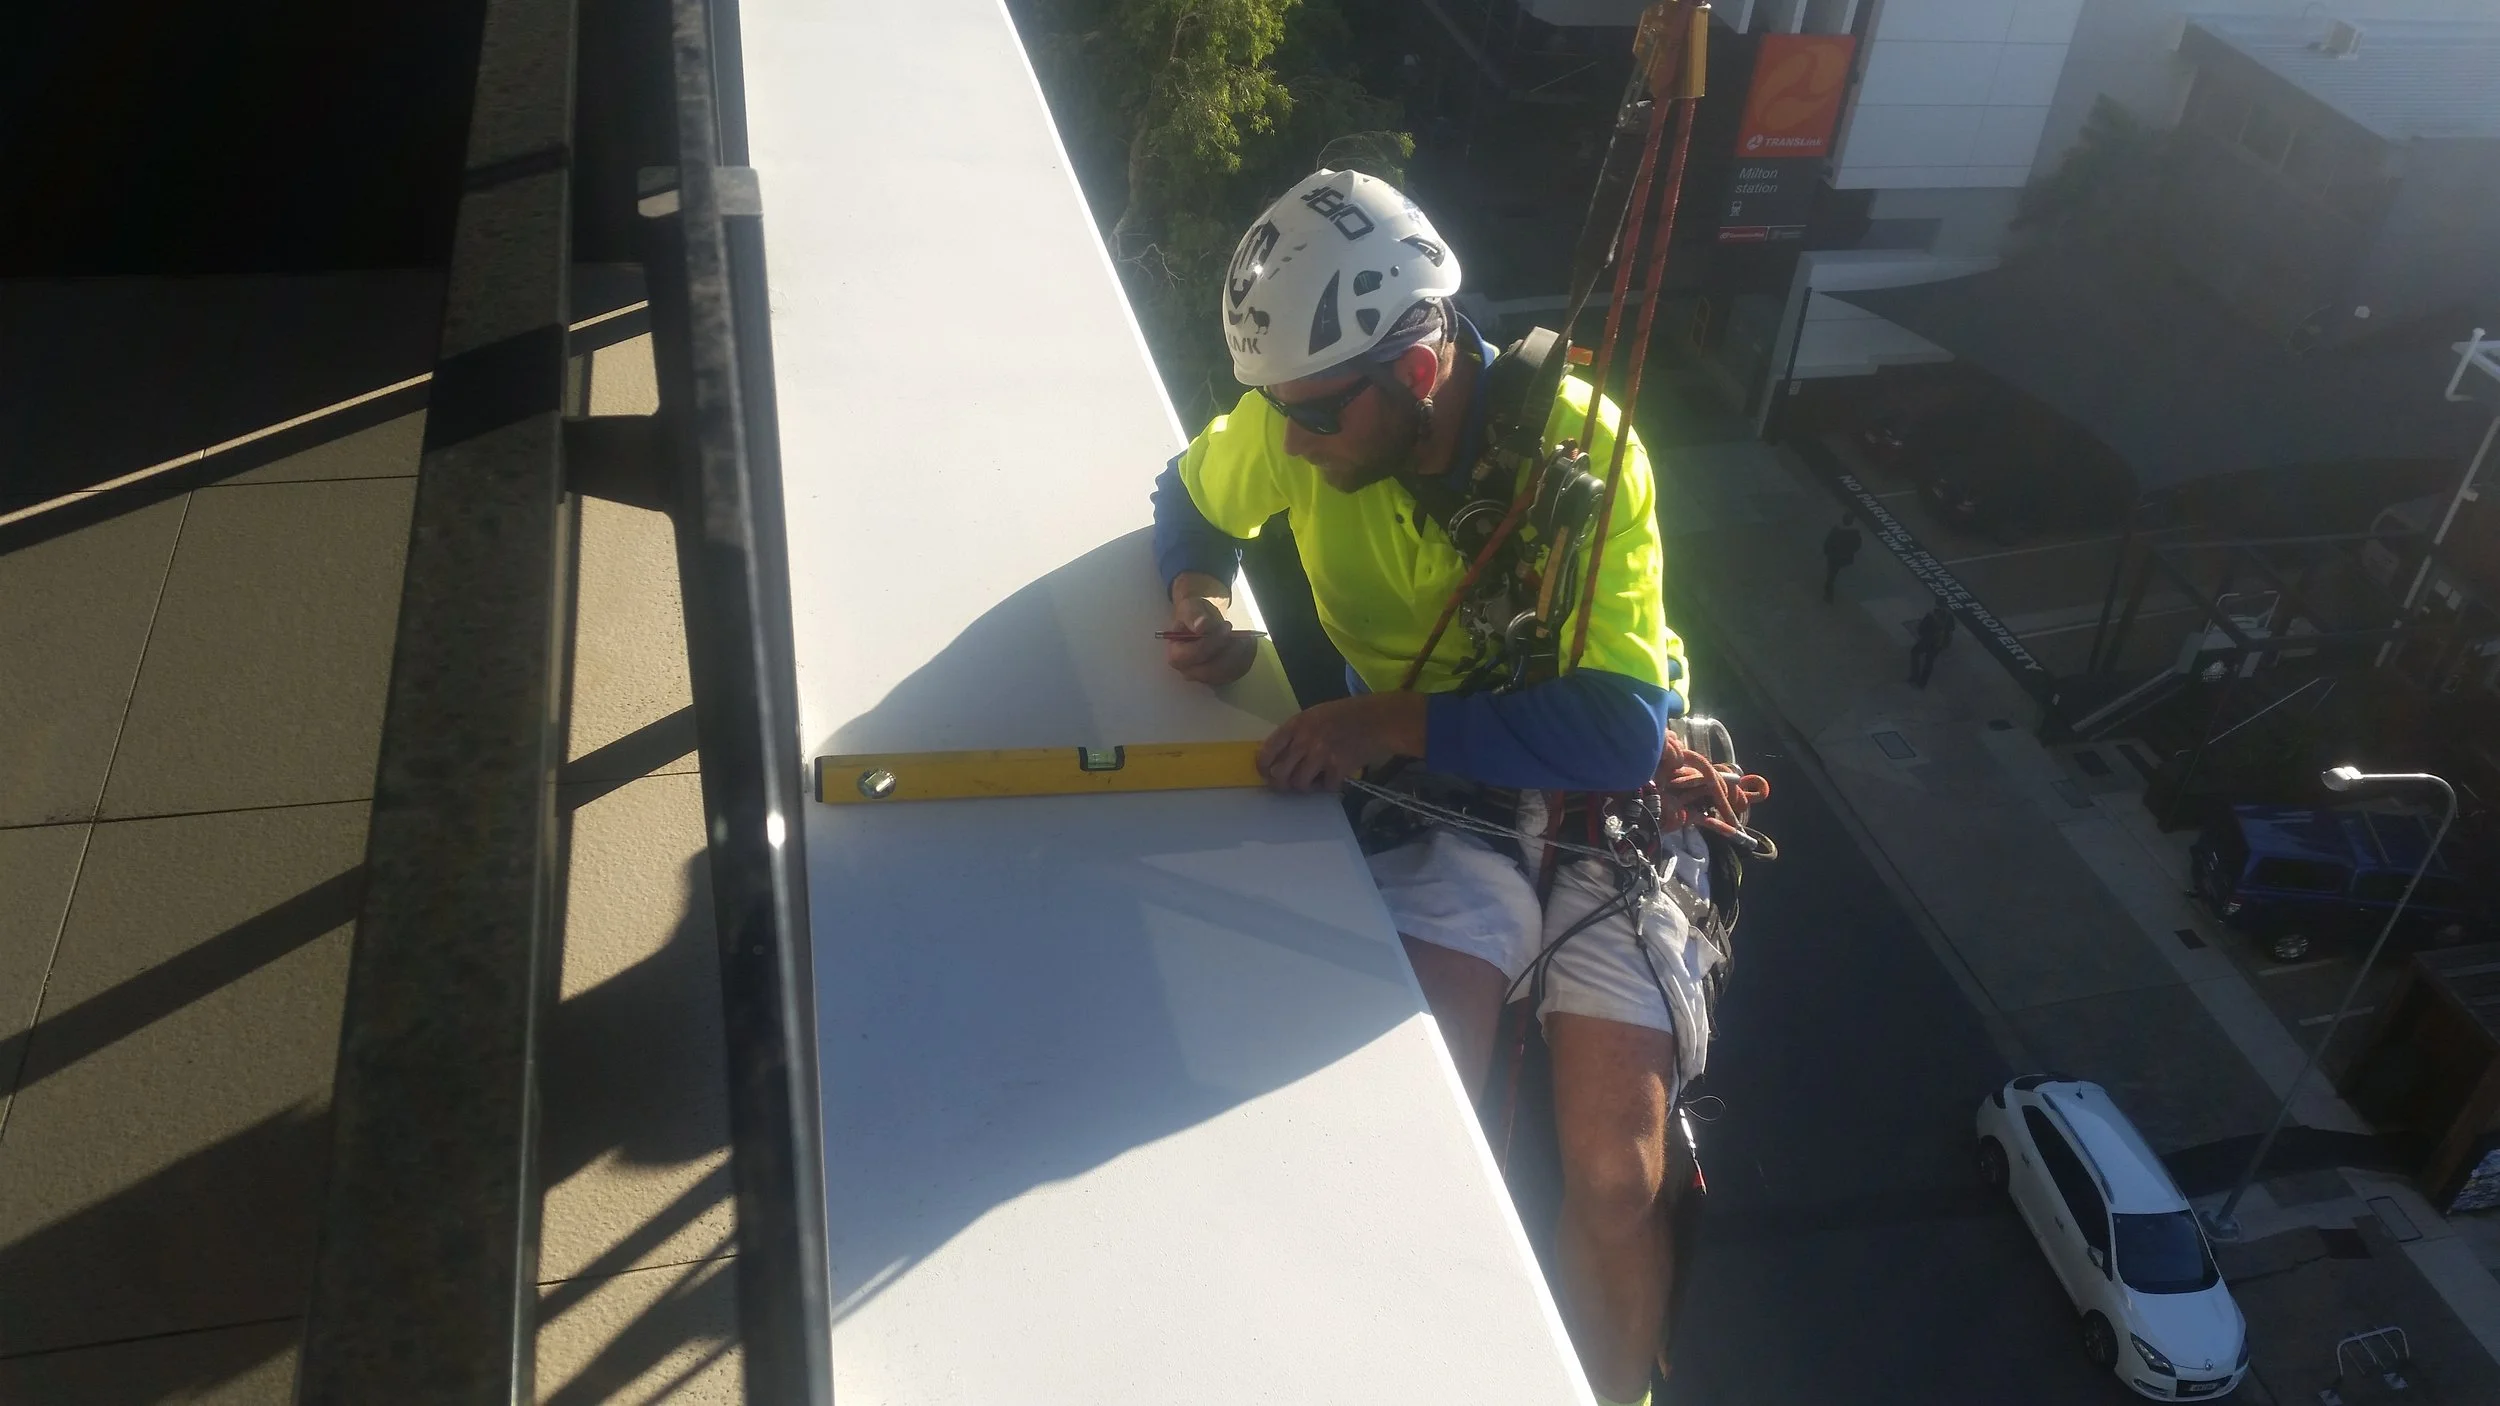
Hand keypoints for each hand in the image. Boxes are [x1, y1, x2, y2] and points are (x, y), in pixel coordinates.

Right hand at [1165, 587, 1257, 685]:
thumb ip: (1193, 616)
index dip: (1211, 643)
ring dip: (1239, 654)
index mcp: (1176, 655)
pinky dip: (1245, 657)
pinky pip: (1238, 671)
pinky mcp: (1223, 677)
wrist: (1203, 622)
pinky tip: (1247, 643)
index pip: (1193, 656)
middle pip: (1211, 670)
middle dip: (1227, 650)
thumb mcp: (1190, 608)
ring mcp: (1206, 677)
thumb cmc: (1194, 615)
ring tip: (1242, 636)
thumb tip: (1200, 626)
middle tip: (1236, 632)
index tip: (1225, 627)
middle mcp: (1189, 671)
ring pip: (1227, 672)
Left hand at [1256, 692, 1427, 792]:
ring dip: (1307, 787)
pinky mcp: (1338, 768)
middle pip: (1280, 774)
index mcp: (1297, 724)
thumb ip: (1299, 732)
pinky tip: (1336, 777)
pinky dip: (1330, 786)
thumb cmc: (1350, 714)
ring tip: (1316, 780)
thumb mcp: (1317, 714)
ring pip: (1300, 784)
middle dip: (1282, 784)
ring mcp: (1321, 755)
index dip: (1263, 767)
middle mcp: (1304, 740)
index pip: (1267, 751)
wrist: (1382, 720)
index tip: (1266, 774)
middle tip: (1289, 785)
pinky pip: (1325, 787)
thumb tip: (1282, 754)